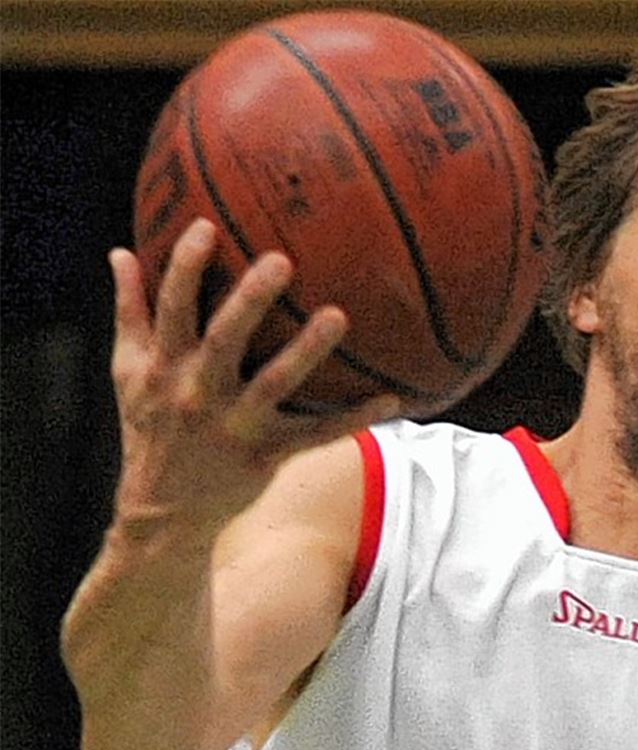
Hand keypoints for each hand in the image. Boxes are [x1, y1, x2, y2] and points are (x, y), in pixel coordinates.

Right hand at [110, 218, 400, 529]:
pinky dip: (354, 420)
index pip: (172, 308)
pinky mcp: (267, 457)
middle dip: (249, 300)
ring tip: (339, 316)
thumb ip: (129, 313)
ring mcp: (235, 426)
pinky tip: (392, 399)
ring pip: (275, 384)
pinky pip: (316, 435)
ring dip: (307, 350)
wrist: (164, 512)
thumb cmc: (151, 429)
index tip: (206, 226)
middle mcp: (199, 393)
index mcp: (165, 366)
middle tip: (281, 259)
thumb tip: (121, 253)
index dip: (186, 267)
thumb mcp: (128, 373)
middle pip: (224, 339)